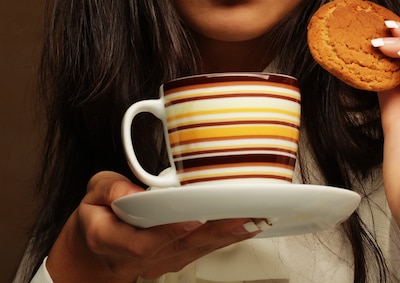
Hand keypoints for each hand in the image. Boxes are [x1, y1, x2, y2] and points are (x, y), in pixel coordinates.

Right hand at [47, 172, 262, 281]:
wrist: (92, 254)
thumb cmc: (95, 217)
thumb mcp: (92, 194)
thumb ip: (111, 189)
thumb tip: (133, 190)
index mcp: (112, 240)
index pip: (143, 242)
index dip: (170, 231)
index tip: (194, 218)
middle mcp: (138, 258)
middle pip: (180, 248)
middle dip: (215, 232)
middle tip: (243, 216)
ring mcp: (158, 263)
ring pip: (196, 251)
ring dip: (227, 237)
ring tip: (254, 219)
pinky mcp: (174, 260)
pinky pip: (202, 251)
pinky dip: (225, 238)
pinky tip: (247, 226)